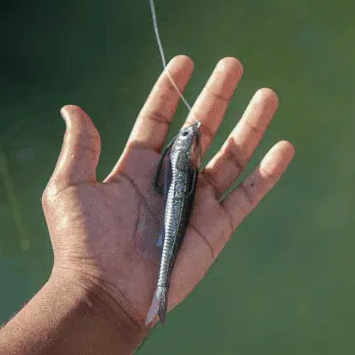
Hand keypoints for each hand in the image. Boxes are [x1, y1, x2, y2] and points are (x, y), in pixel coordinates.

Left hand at [41, 56, 293, 328]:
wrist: (107, 293)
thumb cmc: (84, 243)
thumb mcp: (69, 188)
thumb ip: (80, 148)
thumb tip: (72, 108)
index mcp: (138, 168)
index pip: (158, 121)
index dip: (170, 91)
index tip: (185, 62)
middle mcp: (173, 180)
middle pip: (202, 129)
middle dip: (218, 96)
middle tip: (233, 64)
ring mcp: (199, 201)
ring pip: (233, 154)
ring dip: (251, 124)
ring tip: (267, 94)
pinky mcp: (219, 225)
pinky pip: (249, 194)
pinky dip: (268, 172)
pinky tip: (284, 147)